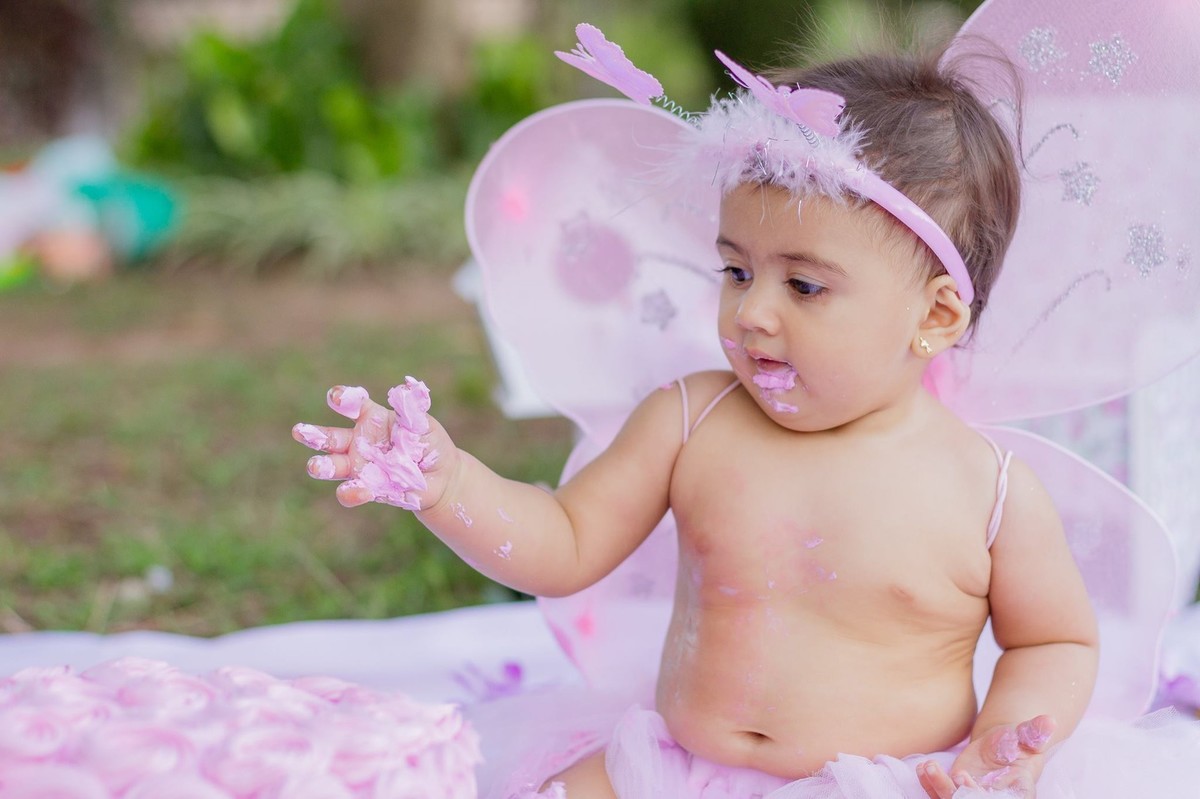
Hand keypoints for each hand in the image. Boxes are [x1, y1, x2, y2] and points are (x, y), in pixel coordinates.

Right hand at [293, 381, 457, 509]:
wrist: (440, 477)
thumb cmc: (429, 443)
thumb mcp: (423, 424)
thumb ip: (411, 410)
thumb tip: (404, 390)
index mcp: (370, 418)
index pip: (350, 405)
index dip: (341, 399)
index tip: (335, 398)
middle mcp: (357, 441)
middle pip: (328, 437)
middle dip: (313, 435)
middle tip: (300, 431)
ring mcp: (358, 467)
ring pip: (331, 466)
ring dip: (320, 466)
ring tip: (314, 466)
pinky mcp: (365, 489)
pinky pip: (351, 492)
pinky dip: (352, 493)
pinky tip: (361, 491)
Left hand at [917, 716, 1054, 797]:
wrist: (1001, 747)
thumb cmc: (1017, 743)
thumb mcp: (1026, 736)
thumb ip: (1034, 733)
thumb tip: (1049, 720)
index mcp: (1018, 792)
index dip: (986, 796)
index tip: (968, 780)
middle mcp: (995, 798)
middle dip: (962, 794)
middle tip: (957, 774)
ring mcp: (973, 797)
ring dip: (940, 788)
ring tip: (929, 766)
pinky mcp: (956, 792)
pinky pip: (939, 794)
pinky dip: (929, 784)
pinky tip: (922, 768)